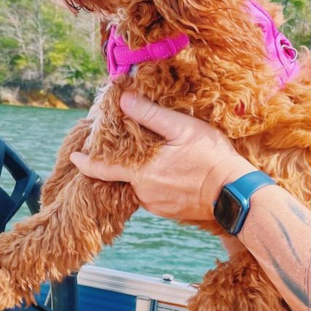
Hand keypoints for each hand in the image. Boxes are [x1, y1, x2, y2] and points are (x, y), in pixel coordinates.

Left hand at [70, 91, 254, 222]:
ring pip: (140, 185)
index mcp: (141, 173)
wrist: (235, 194)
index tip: (75, 157)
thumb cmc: (211, 159)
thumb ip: (150, 115)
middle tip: (135, 145)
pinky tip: (172, 171)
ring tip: (160, 156)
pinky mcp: (170, 212)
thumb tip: (123, 99)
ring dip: (144, 172)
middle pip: (125, 175)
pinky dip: (157, 182)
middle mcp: (144, 193)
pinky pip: (154, 194)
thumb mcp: (182, 129)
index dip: (87, 162)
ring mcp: (157, 205)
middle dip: (126, 161)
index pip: (103, 169)